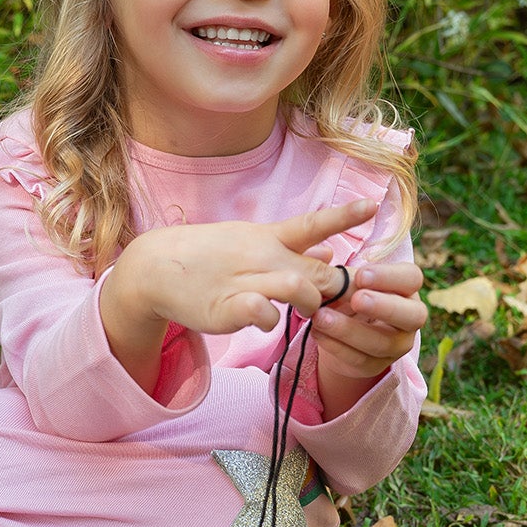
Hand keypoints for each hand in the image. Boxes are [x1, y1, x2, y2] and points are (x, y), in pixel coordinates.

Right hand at [118, 198, 381, 335]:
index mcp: (267, 238)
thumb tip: (328, 251)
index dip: (343, 217)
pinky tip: (266, 320)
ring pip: (298, 287)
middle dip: (336, 287)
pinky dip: (272, 319)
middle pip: (317, 269)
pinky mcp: (226, 307)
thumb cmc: (206, 258)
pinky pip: (263, 312)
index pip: (312, 225)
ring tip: (305, 311)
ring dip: (310, 303)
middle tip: (339, 301)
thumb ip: (290, 251)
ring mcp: (244, 280)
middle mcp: (260, 256)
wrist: (153, 268)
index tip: (373, 206)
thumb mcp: (248, 245)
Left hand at [310, 259, 426, 381]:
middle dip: (384, 307)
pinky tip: (317, 333)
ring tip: (321, 317)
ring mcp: (396, 345)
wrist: (336, 330)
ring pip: (382, 342)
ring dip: (350, 330)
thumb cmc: (344, 295)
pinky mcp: (376, 366)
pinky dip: (336, 347)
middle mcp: (409, 317)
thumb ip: (332, 268)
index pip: (412, 278)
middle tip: (356, 299)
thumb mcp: (341, 281)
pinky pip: (360, 360)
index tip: (361, 275)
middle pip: (413, 315)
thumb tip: (320, 253)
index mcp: (406, 289)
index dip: (389, 277)